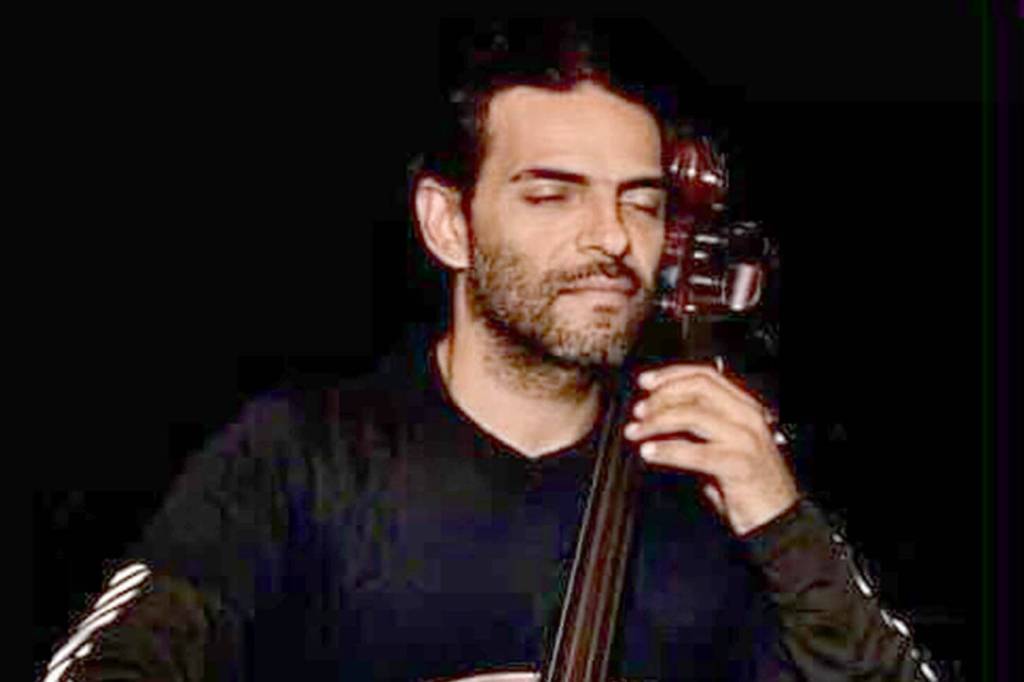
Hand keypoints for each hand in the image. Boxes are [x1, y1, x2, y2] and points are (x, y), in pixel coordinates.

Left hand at [623, 363, 798, 535]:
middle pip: (698, 388)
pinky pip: (695, 451)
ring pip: (693, 415)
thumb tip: (656, 415)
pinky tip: (649, 453)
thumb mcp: (720, 447)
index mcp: (744, 407)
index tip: (645, 382)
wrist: (777, 521)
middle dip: (662, 396)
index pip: (706, 375)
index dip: (671, 375)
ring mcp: (745, 439)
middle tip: (639, 411)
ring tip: (636, 433)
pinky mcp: (739, 464)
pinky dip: (666, 450)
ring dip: (657, 421)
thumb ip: (695, 429)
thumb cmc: (747, 486)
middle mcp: (747, 417)